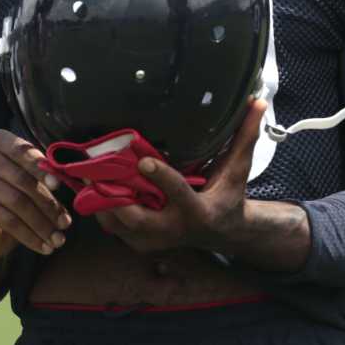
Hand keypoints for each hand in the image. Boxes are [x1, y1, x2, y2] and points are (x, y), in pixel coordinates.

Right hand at [0, 129, 68, 258]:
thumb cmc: (15, 194)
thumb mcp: (31, 179)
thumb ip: (47, 174)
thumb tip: (70, 182)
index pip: (22, 150)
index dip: (41, 168)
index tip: (59, 185)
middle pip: (21, 179)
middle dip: (48, 203)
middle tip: (65, 222)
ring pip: (16, 202)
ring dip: (42, 224)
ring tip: (58, 239)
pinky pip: (7, 220)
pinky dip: (29, 236)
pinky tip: (43, 246)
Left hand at [93, 100, 263, 255]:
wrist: (222, 232)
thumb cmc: (229, 194)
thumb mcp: (239, 168)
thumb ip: (245, 136)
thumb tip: (257, 101)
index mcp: (198, 211)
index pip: (178, 193)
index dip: (160, 177)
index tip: (142, 159)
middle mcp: (175, 229)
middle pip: (138, 219)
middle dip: (116, 200)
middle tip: (98, 174)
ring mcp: (155, 240)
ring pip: (120, 225)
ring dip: (101, 202)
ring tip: (86, 176)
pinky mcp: (141, 243)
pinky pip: (114, 228)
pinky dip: (101, 209)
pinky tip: (92, 187)